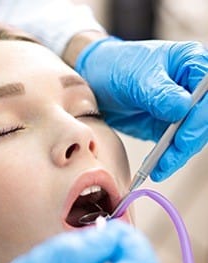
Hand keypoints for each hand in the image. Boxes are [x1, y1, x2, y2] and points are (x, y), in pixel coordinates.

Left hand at [75, 37, 207, 180]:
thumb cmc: (116, 67)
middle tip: (169, 159)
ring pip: (190, 136)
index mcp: (190, 64)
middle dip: (188, 142)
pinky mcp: (167, 126)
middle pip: (203, 119)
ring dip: (177, 155)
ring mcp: (180, 109)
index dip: (200, 118)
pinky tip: (156, 168)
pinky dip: (166, 158)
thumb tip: (182, 108)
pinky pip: (173, 145)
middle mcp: (190, 87)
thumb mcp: (135, 77)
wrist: (95, 82)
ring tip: (159, 169)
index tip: (183, 137)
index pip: (207, 94)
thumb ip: (159, 92)